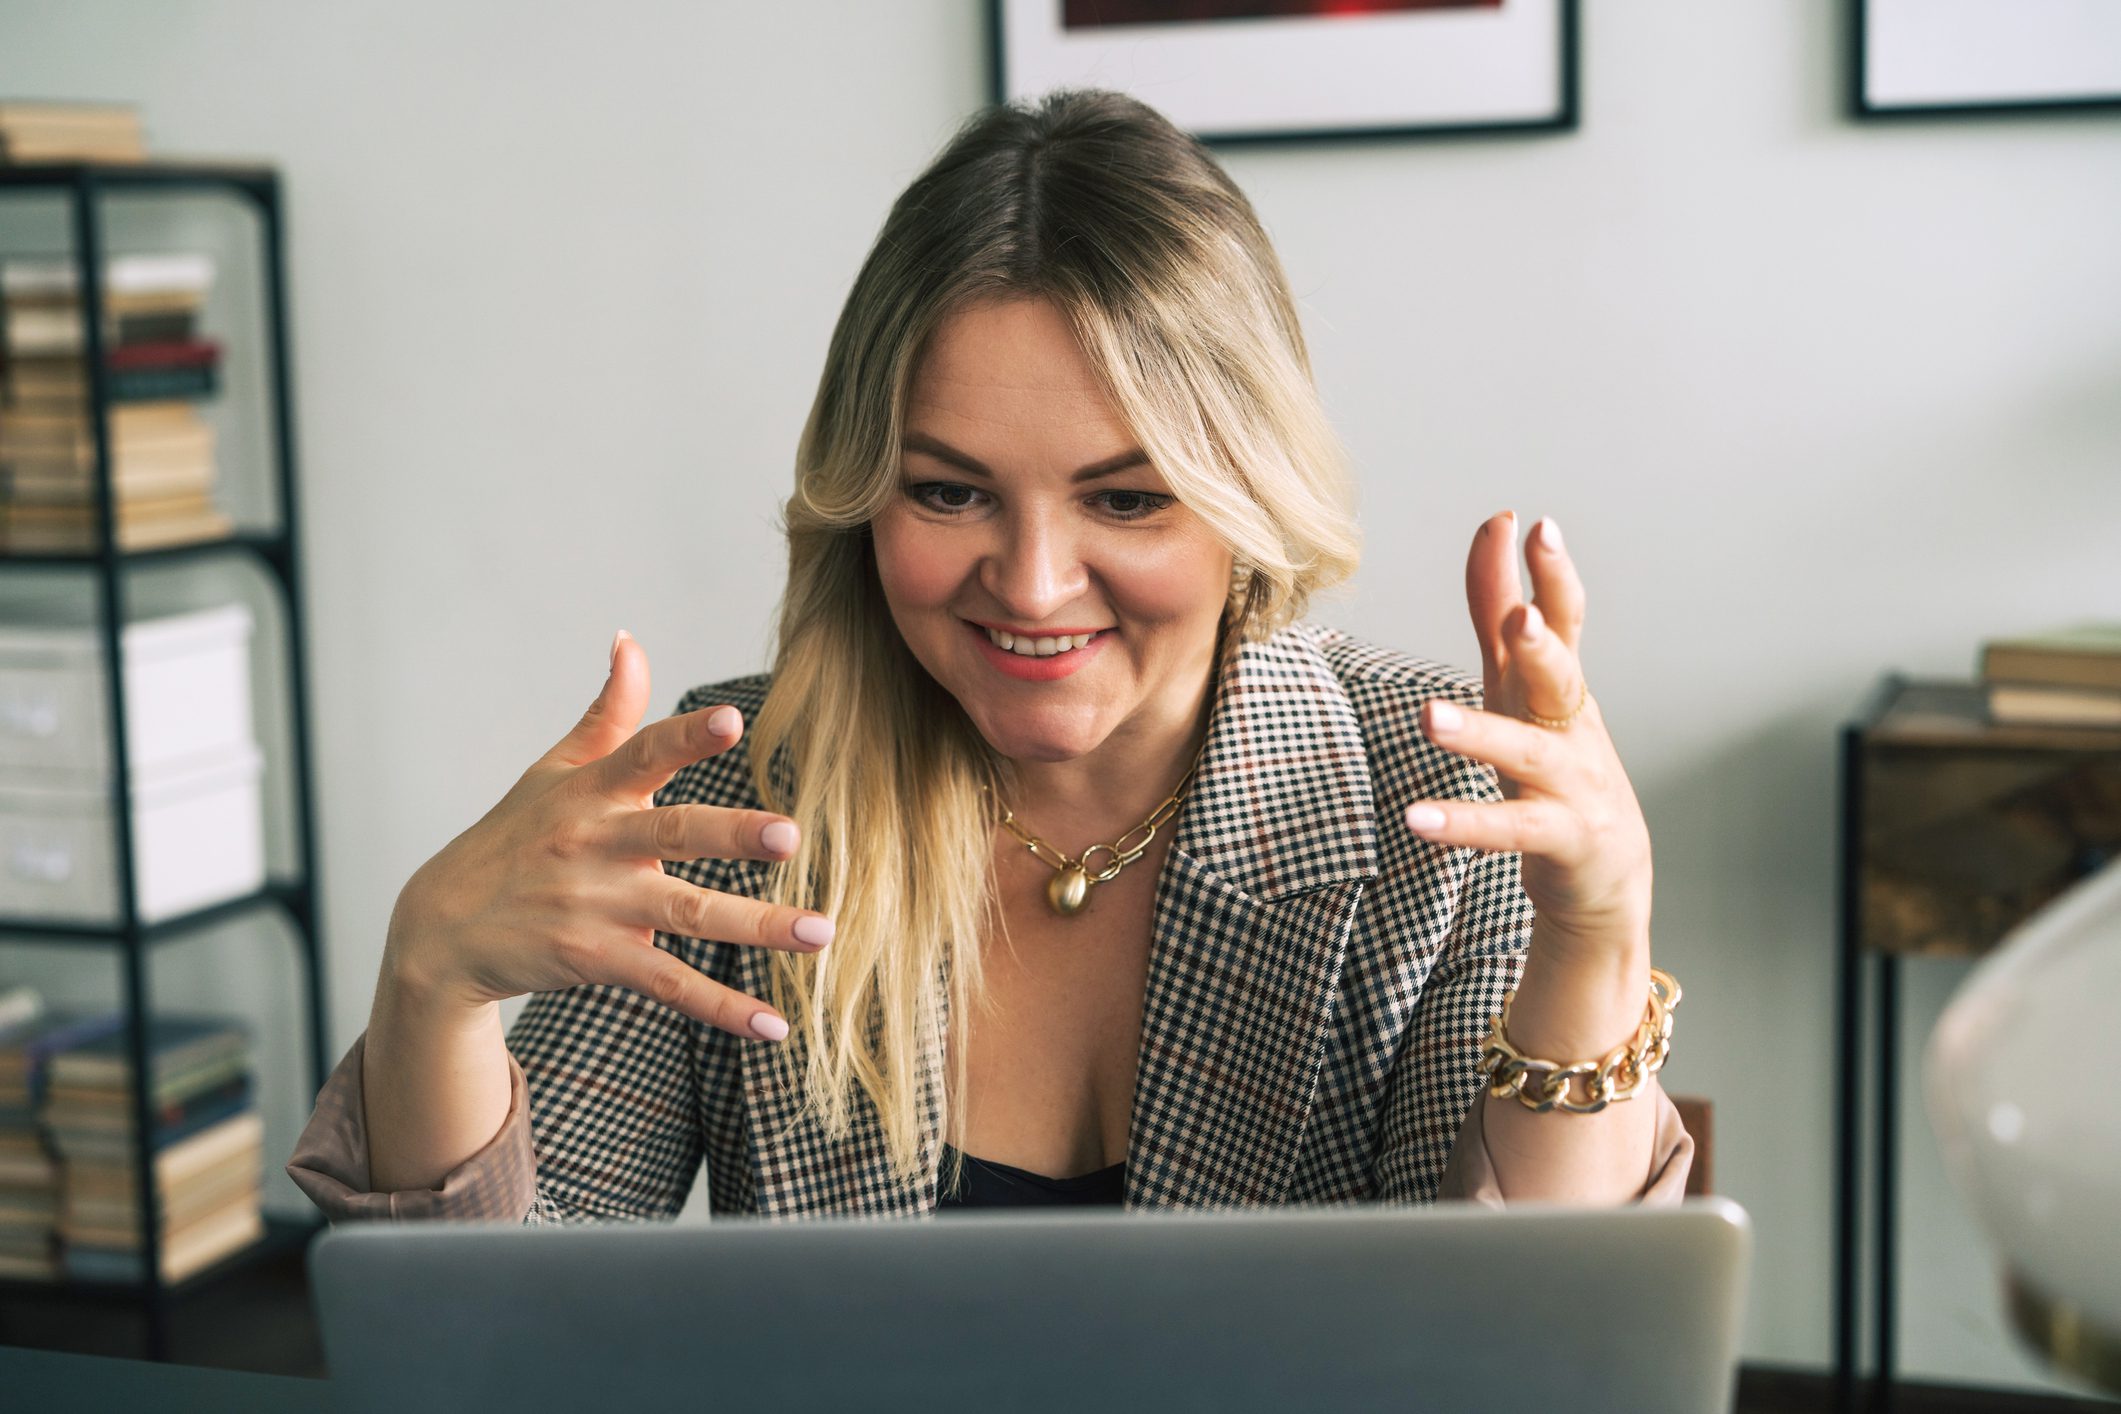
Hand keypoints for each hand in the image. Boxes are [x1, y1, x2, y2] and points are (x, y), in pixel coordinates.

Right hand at [384, 631, 830, 1040]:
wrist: (441, 931)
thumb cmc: (513, 838)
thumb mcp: (552, 771)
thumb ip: (608, 712)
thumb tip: (630, 639)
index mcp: (590, 791)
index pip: (643, 754)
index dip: (687, 737)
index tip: (732, 720)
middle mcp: (595, 845)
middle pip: (673, 835)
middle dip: (732, 834)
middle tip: (790, 835)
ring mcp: (595, 906)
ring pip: (686, 914)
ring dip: (756, 927)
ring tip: (819, 932)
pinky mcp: (597, 960)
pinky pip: (669, 984)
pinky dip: (722, 1008)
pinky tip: (774, 1024)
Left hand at [1404, 512, 1652, 961]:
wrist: (1607, 873)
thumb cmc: (1555, 764)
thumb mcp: (1521, 682)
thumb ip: (1499, 607)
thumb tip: (1493, 526)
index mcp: (1558, 683)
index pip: (1560, 618)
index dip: (1546, 574)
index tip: (1522, 523)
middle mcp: (1570, 726)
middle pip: (1562, 674)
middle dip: (1542, 643)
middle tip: (1520, 615)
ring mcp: (1572, 783)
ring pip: (1528, 754)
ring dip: (1481, 735)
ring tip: (1430, 718)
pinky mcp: (1562, 838)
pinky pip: (1510, 830)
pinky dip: (1464, 824)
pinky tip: (1418, 818)